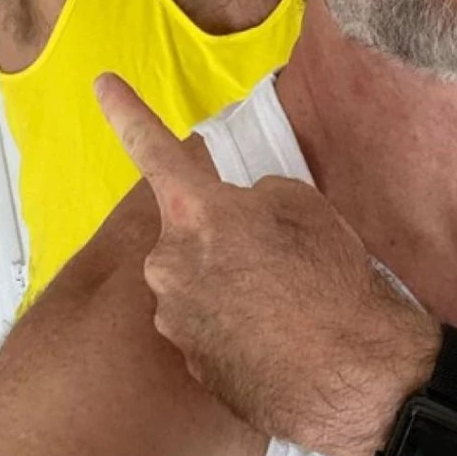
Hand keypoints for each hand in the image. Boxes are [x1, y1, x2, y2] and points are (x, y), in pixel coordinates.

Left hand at [96, 73, 439, 455]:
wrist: (355, 374)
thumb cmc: (331, 276)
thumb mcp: (300, 205)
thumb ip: (252, 198)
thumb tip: (238, 218)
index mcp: (195, 214)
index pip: (152, 148)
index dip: (125, 111)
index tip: (102, 81)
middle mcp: (168, 266)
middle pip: (185, 234)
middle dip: (218, 237)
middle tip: (271, 255)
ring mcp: (174, 322)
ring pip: (194, 284)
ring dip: (225, 284)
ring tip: (281, 302)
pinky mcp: (191, 366)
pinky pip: (206, 327)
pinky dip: (233, 325)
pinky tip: (274, 337)